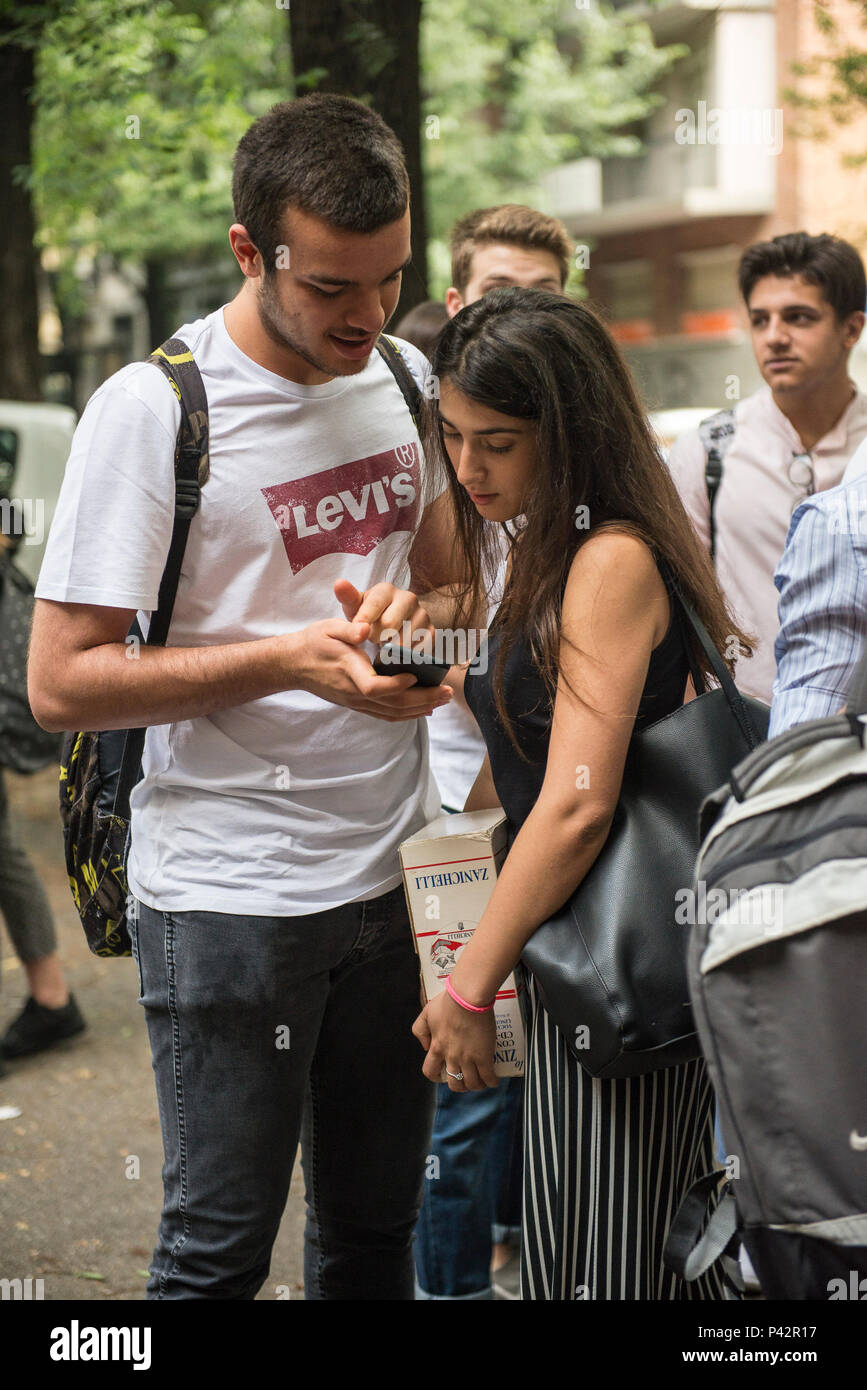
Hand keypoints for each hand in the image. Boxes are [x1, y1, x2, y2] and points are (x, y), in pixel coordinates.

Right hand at [289, 618, 451, 721]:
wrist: (294, 664)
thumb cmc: (314, 642)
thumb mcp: (329, 627)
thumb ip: (349, 628)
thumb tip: (366, 627)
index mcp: (349, 671)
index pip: (374, 687)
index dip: (397, 685)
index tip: (414, 675)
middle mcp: (354, 692)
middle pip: (392, 705)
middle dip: (423, 699)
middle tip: (448, 691)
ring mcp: (356, 702)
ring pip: (392, 713)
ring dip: (421, 708)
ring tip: (443, 699)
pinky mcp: (358, 704)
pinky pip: (386, 715)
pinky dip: (408, 714)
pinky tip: (424, 709)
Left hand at [334, 579, 434, 648]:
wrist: (395, 621)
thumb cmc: (369, 614)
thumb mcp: (355, 606)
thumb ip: (347, 597)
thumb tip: (338, 583)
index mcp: (386, 590)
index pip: (375, 604)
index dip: (364, 620)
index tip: (358, 631)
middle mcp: (408, 598)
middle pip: (390, 625)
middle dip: (376, 636)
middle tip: (373, 639)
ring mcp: (422, 615)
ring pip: (404, 640)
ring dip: (390, 649)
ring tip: (385, 645)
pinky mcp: (431, 632)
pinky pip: (417, 649)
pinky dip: (405, 656)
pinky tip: (397, 653)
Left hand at [412, 989, 498, 1091]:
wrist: (468, 997)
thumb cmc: (449, 1002)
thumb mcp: (426, 1013)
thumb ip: (420, 1031)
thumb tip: (425, 1046)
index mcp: (437, 1047)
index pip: (430, 1071)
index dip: (436, 1076)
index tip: (442, 1073)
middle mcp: (451, 1057)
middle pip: (453, 1084)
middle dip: (459, 1085)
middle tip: (465, 1079)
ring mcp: (468, 1058)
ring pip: (471, 1084)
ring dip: (476, 1085)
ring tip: (480, 1081)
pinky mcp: (484, 1056)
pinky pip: (488, 1077)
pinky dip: (491, 1081)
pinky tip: (494, 1080)